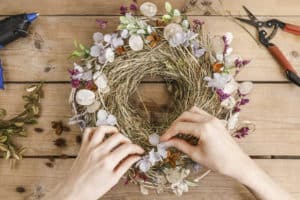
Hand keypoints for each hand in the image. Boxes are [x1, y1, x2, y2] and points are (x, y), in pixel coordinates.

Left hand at [46, 126, 143, 199]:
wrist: (74, 191)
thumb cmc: (93, 189)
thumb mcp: (113, 179)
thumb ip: (126, 165)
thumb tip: (136, 157)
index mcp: (108, 161)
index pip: (127, 148)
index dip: (136, 148)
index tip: (140, 151)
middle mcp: (99, 152)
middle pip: (118, 137)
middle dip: (127, 140)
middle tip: (129, 146)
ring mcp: (90, 148)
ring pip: (102, 129)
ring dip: (111, 129)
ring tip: (116, 134)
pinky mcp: (83, 147)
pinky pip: (87, 132)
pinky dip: (95, 129)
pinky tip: (101, 134)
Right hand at [161, 106, 294, 199]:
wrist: (238, 163)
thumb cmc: (218, 162)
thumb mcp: (196, 155)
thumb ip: (180, 145)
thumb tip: (167, 142)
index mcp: (203, 128)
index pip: (180, 126)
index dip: (168, 133)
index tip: (162, 140)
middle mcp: (208, 120)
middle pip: (185, 115)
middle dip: (174, 125)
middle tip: (168, 136)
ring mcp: (213, 119)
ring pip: (193, 111)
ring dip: (183, 119)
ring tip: (178, 130)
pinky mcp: (216, 121)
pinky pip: (201, 114)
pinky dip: (192, 118)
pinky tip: (189, 128)